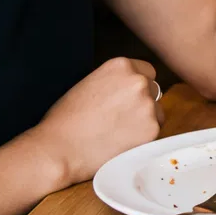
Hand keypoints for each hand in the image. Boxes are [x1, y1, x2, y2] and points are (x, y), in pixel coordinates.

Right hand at [26, 58, 161, 187]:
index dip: (136, 86)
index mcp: (121, 66)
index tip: (127, 99)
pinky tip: (121, 142)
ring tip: (118, 132)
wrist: (59, 148)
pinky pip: (154, 132)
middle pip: (153, 91)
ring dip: (144, 121)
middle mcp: (138, 81)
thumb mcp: (89, 84)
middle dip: (142, 103)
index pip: (147, 71)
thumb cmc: (65, 119)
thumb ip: (114, 82)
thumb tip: (126, 89)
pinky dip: (143, 138)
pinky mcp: (152, 129)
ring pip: (156, 112)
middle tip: (120, 119)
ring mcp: (147, 105)